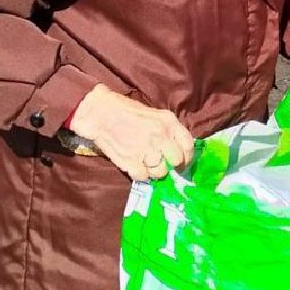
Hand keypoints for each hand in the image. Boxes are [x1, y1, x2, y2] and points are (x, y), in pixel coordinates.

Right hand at [70, 85, 194, 181]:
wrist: (101, 113)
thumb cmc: (129, 112)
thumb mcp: (156, 115)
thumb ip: (169, 131)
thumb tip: (178, 150)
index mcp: (168, 122)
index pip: (188, 145)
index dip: (187, 158)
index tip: (183, 163)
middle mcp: (160, 136)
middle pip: (176, 161)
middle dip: (172, 166)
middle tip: (165, 166)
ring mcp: (145, 149)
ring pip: (160, 172)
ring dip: (155, 172)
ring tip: (147, 164)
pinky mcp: (130, 160)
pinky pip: (142, 177)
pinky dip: (140, 175)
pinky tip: (136, 167)